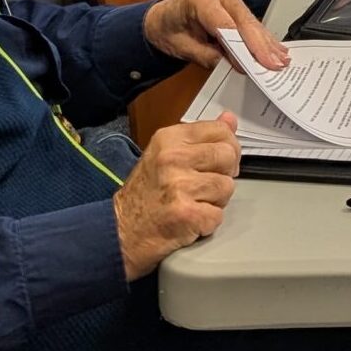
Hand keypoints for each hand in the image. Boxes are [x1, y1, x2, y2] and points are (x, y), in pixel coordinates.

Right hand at [114, 114, 241, 279]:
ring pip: (226, 187)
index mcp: (169, 139)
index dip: (227, 147)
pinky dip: (207, 222)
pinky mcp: (186, 214)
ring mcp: (179, 186)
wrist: (121, 231)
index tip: (218, 159)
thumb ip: (199, 137)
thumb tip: (229, 119)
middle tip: (202, 186)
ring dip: (215, 200)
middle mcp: (173, 158)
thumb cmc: (144, 194)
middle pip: (228, 156)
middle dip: (223, 174)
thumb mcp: (165, 154)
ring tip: (193, 203)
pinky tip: (190, 219)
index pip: (220, 130)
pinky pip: (218, 215)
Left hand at [143, 0, 288, 70]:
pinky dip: (262, 37)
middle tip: (274, 64)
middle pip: (244, 21)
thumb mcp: (182, 47)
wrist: (162, 18)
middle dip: (260, 45)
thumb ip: (207, 55)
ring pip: (252, 22)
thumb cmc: (168, 27)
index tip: (253, 63)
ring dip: (266, 43)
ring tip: (280, 60)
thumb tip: (231, 65)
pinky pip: (251, 22)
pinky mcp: (236, 5)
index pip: (226, 24)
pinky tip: (276, 48)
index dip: (242, 46)